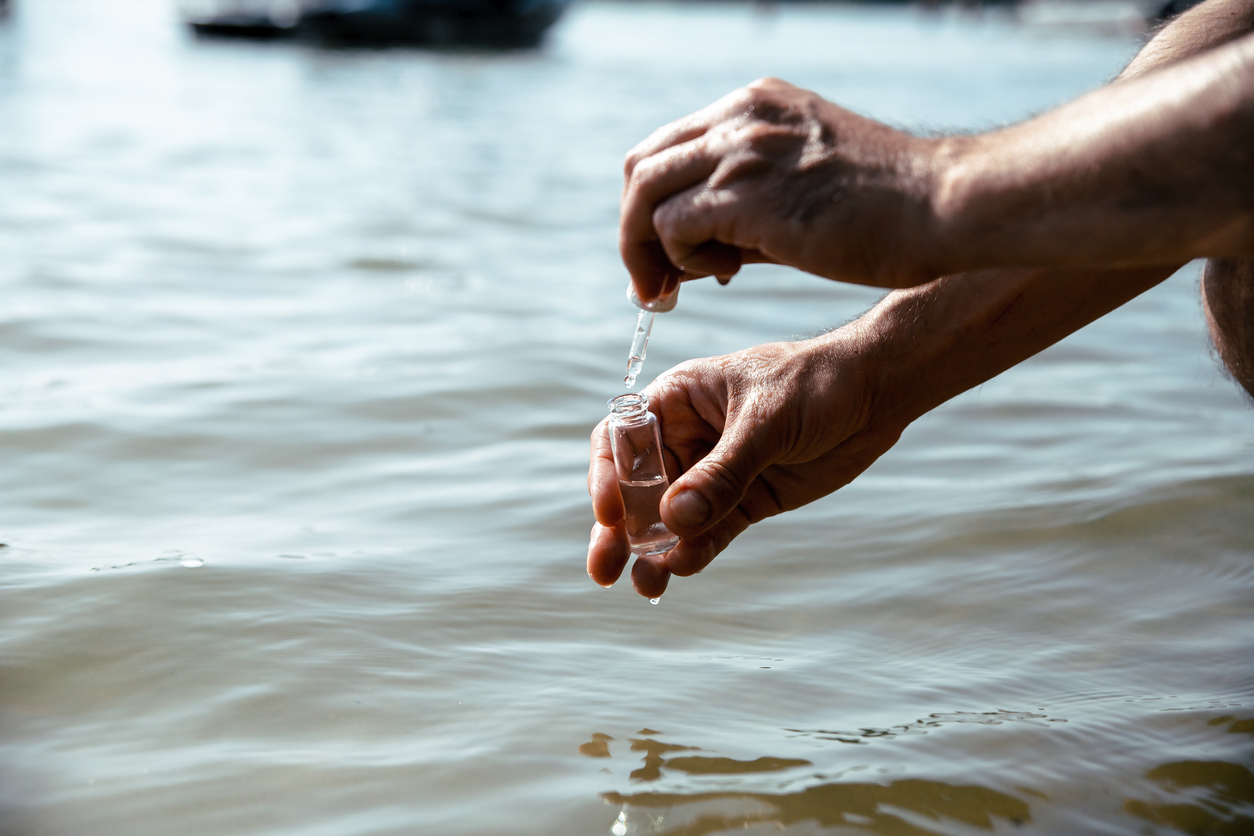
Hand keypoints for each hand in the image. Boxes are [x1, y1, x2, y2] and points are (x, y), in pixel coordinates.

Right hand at [587, 330, 903, 598]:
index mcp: (678, 400)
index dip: (607, 477)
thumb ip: (723, 472)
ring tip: (646, 584)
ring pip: (672, 519)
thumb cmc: (816, 382)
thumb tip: (676, 520)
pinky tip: (683, 569)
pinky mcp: (746, 501)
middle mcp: (688, 437)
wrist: (877, 391)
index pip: (622, 439)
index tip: (611, 514)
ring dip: (654, 551)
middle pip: (638, 488)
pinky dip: (696, 551)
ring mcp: (716, 473)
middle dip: (621, 530)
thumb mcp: (766, 421)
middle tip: (603, 569)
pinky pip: (710, 532)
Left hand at [620, 77, 942, 304]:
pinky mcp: (747, 195)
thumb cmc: (889, 210)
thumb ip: (745, 207)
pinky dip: (679, 258)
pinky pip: (672, 226)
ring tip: (672, 290)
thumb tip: (694, 254)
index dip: (652, 204)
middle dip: (634, 229)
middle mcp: (741, 115)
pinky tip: (720, 275)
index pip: (667, 147)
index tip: (667, 254)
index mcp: (755, 105)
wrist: (944, 207)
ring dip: (646, 251)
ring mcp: (742, 149)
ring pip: (644, 195)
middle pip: (641, 166)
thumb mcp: (804, 187)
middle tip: (652, 282)